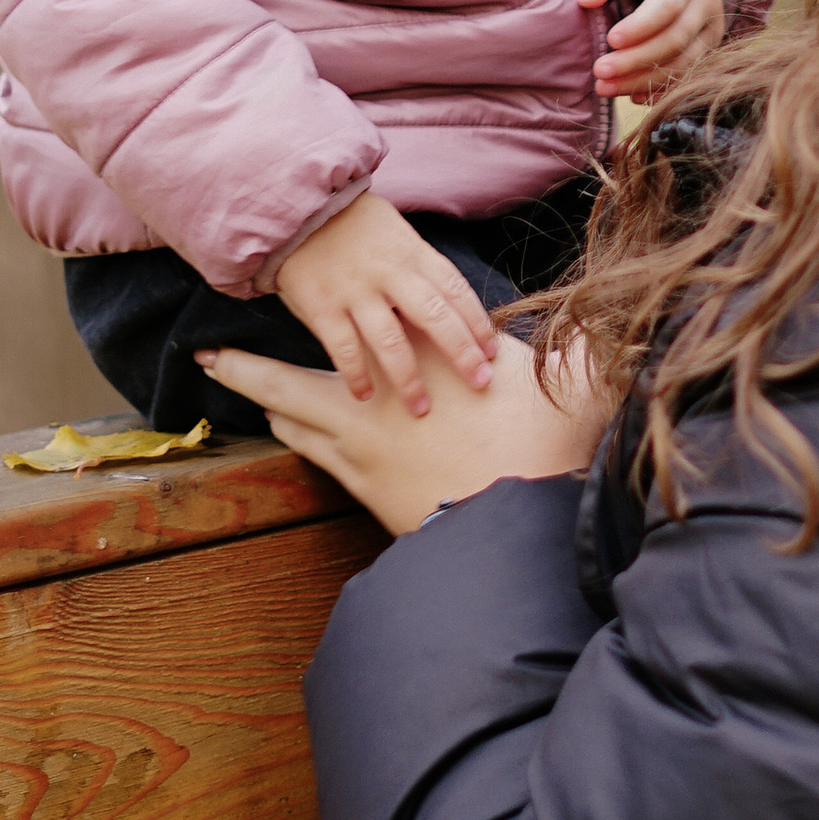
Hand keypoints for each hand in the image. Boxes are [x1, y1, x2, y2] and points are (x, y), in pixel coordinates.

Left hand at [197, 330, 617, 534]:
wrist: (516, 530)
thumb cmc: (541, 449)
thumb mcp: (571, 387)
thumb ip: (583, 352)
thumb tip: (610, 328)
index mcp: (419, 359)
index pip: (355, 324)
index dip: (320, 308)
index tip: (288, 290)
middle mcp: (374, 399)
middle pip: (288, 381)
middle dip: (245, 369)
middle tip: (208, 357)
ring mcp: (361, 450)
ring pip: (292, 420)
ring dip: (268, 402)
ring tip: (246, 386)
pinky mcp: (365, 489)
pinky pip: (314, 455)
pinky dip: (295, 433)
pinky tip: (289, 426)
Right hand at [270, 193, 498, 416]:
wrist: (297, 204)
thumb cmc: (353, 224)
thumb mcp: (396, 233)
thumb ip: (419, 268)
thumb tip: (451, 308)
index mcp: (412, 253)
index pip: (455, 290)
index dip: (477, 323)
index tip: (491, 352)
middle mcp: (389, 273)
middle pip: (435, 317)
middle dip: (461, 353)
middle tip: (480, 383)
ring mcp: (355, 290)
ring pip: (391, 341)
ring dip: (408, 378)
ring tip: (420, 408)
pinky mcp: (322, 305)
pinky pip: (344, 347)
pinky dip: (356, 374)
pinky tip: (365, 395)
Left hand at [583, 0, 726, 101]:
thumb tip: (586, 1)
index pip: (669, 4)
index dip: (641, 26)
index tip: (610, 39)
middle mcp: (707, 0)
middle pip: (676, 39)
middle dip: (636, 59)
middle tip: (600, 71)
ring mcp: (711, 27)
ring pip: (683, 63)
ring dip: (643, 80)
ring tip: (606, 87)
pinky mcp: (708, 48)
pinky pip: (688, 75)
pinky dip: (660, 89)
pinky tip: (631, 96)